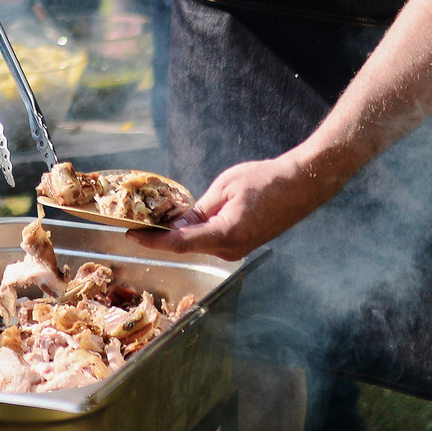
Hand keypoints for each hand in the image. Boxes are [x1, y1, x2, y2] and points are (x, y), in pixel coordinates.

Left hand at [150, 151, 339, 259]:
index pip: (179, 243)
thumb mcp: (225, 188)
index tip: (130, 234)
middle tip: (136, 221)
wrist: (301, 185)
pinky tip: (182, 219)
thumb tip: (173, 226)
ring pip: (197, 244)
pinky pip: (210, 241)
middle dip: (160, 235)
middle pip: (185, 246)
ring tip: (155, 217)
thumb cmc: (265, 180)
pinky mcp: (241, 246)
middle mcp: (231, 250)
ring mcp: (237, 251)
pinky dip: (194, 232)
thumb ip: (198, 211)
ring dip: (177, 233)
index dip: (152, 240)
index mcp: (226, 235)